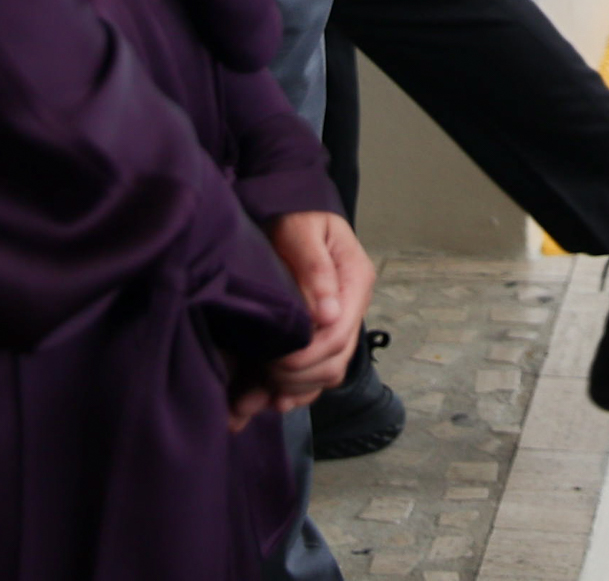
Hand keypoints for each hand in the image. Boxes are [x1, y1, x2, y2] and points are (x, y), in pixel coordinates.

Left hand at [229, 211, 375, 429]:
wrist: (287, 209)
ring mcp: (338, 322)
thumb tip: (327, 314)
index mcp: (354, 280)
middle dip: (297, 378)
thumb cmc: (293, 215)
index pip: (340, 332)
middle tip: (259, 380)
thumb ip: (315, 267)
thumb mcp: (301, 230)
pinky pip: (315, 374)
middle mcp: (350, 306)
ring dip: (292, 391)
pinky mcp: (320, 334)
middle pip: (335, 360)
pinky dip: (293, 391)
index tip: (273, 362)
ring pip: (325, 373)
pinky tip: (268, 400)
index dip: (308, 354)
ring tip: (254, 400)